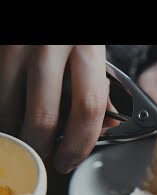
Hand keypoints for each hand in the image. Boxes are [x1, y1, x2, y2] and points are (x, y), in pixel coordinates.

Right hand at [0, 45, 110, 172]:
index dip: (80, 142)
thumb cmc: (72, 29)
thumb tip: (102, 126)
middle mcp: (48, 45)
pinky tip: (9, 115)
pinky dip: (1, 110)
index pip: (88, 107)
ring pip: (8, 107)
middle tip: (42, 158)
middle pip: (43, 116)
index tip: (70, 159)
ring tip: (22, 138)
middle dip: (42, 147)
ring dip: (14, 132)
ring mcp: (14, 45)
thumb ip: (97, 84)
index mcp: (86, 46)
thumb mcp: (93, 47)